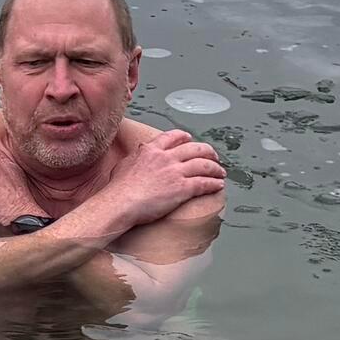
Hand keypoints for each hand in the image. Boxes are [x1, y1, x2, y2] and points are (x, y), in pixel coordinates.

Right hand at [107, 129, 225, 223]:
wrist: (120, 203)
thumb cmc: (118, 189)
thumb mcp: (124, 164)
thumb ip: (136, 156)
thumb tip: (139, 153)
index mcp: (151, 150)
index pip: (173, 136)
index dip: (185, 137)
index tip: (190, 139)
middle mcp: (166, 158)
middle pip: (195, 149)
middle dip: (208, 152)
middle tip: (213, 157)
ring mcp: (175, 172)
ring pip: (204, 165)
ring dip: (216, 168)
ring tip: (220, 172)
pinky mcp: (182, 188)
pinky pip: (204, 183)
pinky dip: (214, 183)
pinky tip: (219, 185)